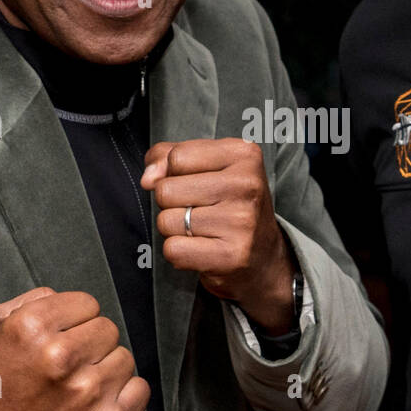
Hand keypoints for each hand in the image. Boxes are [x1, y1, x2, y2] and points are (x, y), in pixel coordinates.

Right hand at [0, 287, 148, 410]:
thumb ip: (26, 302)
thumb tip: (62, 298)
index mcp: (31, 326)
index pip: (86, 303)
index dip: (73, 320)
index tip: (60, 338)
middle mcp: (62, 355)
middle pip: (107, 328)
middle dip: (89, 344)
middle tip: (66, 367)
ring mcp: (89, 390)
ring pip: (124, 357)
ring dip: (105, 370)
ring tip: (77, 388)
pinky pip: (140, 388)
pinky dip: (125, 395)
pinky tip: (98, 402)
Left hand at [141, 138, 295, 333]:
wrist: (263, 256)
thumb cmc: (228, 205)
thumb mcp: (207, 167)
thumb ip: (168, 156)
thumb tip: (148, 178)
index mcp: (244, 154)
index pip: (176, 157)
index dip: (173, 173)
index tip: (195, 184)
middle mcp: (247, 184)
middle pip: (166, 190)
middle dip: (172, 204)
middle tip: (201, 211)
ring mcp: (241, 221)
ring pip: (166, 221)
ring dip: (175, 230)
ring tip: (203, 230)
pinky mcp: (231, 255)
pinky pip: (173, 249)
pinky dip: (179, 253)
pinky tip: (202, 249)